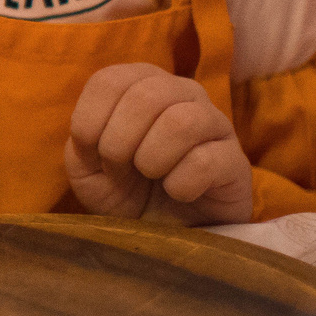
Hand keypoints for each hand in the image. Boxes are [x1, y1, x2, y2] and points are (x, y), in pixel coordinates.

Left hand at [64, 63, 253, 224]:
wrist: (164, 234)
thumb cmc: (125, 191)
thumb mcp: (86, 168)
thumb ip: (81, 141)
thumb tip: (96, 131)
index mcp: (141, 83)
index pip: (109, 81)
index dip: (91, 122)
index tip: (93, 154)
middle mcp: (181, 92)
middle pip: (144, 97)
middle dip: (118, 143)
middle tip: (121, 169)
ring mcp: (214, 123)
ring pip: (180, 122)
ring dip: (150, 159)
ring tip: (151, 176)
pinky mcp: (235, 160)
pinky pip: (205, 161)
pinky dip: (180, 184)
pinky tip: (178, 192)